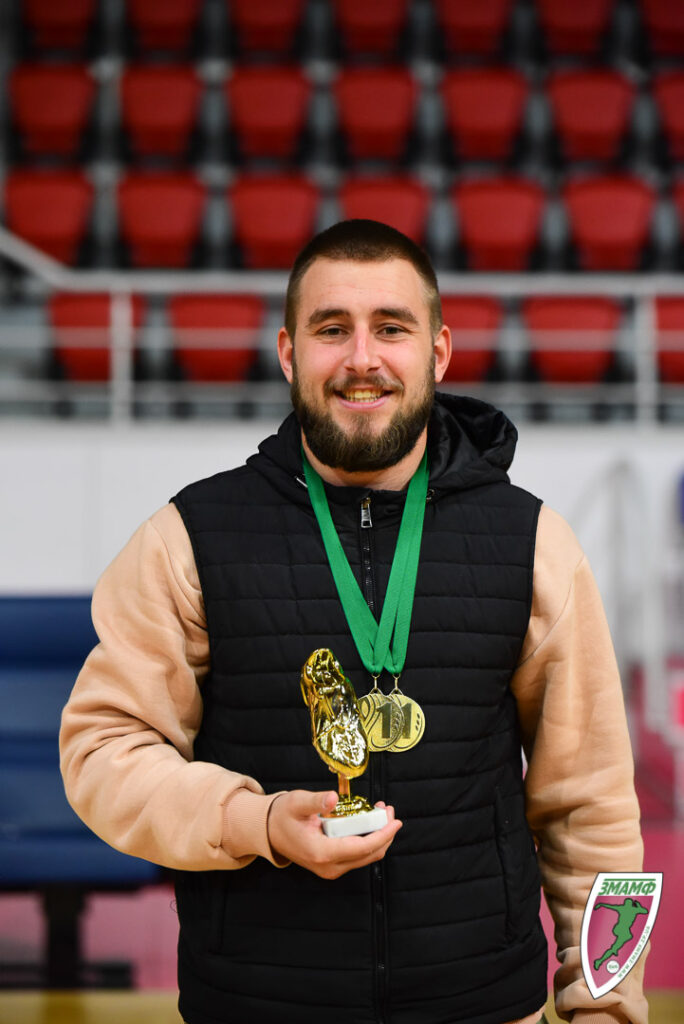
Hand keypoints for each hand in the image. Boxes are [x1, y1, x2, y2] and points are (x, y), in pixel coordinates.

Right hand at [268, 790, 401, 879]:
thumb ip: (315, 801)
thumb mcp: (296, 803)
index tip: (395, 820)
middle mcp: (329, 866)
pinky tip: (368, 821)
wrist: (269, 832)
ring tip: (380, 812)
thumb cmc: (282, 816)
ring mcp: (331, 869)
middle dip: (384, 832)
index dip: (382, 834)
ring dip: (378, 836)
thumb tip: (332, 798)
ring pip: (366, 856)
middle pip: (369, 854)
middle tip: (388, 809)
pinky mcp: (332, 865)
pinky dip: (368, 839)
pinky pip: (358, 855)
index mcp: (321, 853)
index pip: (361, 848)